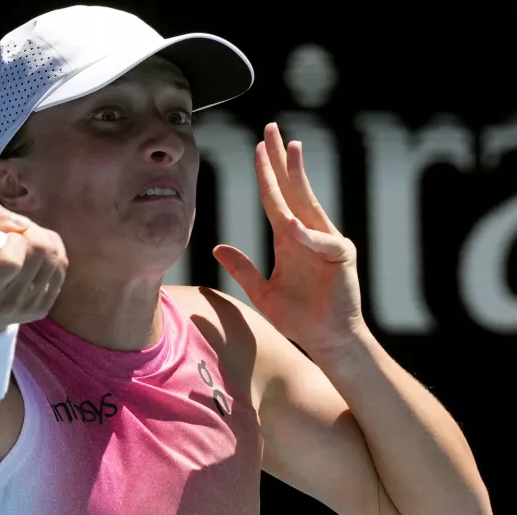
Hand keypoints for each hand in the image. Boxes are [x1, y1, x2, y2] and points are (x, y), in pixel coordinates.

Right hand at [0, 202, 67, 333]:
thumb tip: (23, 225)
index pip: (11, 262)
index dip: (14, 240)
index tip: (6, 237)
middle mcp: (7, 303)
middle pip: (40, 253)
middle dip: (32, 232)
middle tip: (18, 233)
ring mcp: (28, 308)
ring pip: (55, 258)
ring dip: (44, 240)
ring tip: (26, 241)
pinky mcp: (43, 308)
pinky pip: (62, 267)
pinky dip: (54, 252)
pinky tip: (37, 253)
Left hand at [212, 123, 365, 352]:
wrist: (326, 340)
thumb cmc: (298, 317)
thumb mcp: (261, 291)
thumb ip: (242, 268)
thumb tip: (218, 247)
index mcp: (289, 236)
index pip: (273, 197)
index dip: (265, 173)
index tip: (258, 147)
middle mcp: (307, 232)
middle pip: (292, 188)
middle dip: (281, 159)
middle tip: (272, 129)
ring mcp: (326, 241)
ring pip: (309, 202)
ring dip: (299, 176)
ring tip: (291, 150)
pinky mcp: (342, 256)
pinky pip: (322, 241)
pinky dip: (307, 235)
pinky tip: (292, 226)